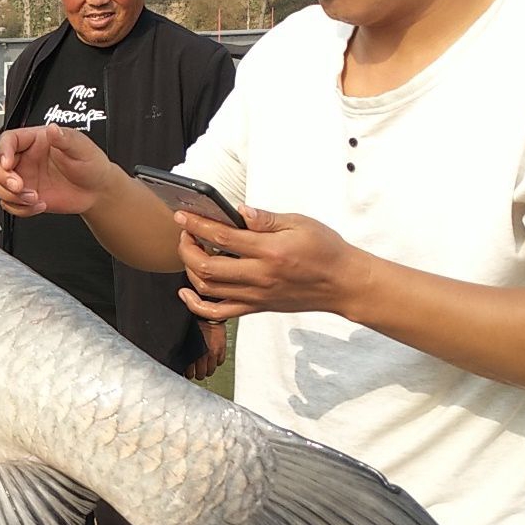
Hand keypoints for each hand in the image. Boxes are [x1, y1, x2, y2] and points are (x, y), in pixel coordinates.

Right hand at [0, 124, 119, 216]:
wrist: (97, 191)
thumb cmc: (90, 164)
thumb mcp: (82, 148)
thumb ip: (65, 138)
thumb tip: (52, 130)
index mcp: (34, 140)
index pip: (8, 140)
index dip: (3, 152)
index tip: (8, 164)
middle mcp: (24, 158)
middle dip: (1, 177)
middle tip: (19, 186)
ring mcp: (23, 178)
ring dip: (10, 195)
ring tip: (33, 197)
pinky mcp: (24, 197)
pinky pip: (9, 204)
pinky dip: (20, 209)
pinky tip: (39, 205)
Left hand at [174, 205, 375, 321]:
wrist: (342, 283)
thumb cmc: (325, 250)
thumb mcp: (299, 223)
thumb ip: (265, 219)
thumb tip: (238, 210)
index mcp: (270, 251)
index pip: (222, 237)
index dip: (196, 225)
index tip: (181, 216)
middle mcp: (259, 276)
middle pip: (207, 267)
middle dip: (186, 248)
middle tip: (185, 232)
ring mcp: (256, 295)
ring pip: (208, 289)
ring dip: (190, 270)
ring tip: (190, 252)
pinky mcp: (256, 307)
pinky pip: (218, 313)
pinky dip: (196, 304)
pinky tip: (187, 291)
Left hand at [183, 318, 227, 380]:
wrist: (206, 314)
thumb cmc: (193, 323)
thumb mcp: (183, 339)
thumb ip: (183, 350)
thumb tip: (178, 358)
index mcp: (191, 354)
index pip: (189, 372)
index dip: (187, 374)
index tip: (187, 373)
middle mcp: (203, 355)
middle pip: (200, 375)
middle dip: (197, 374)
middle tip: (195, 371)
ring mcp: (213, 354)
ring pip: (210, 371)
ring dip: (207, 370)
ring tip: (204, 367)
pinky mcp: (221, 349)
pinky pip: (220, 362)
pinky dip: (216, 362)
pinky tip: (212, 359)